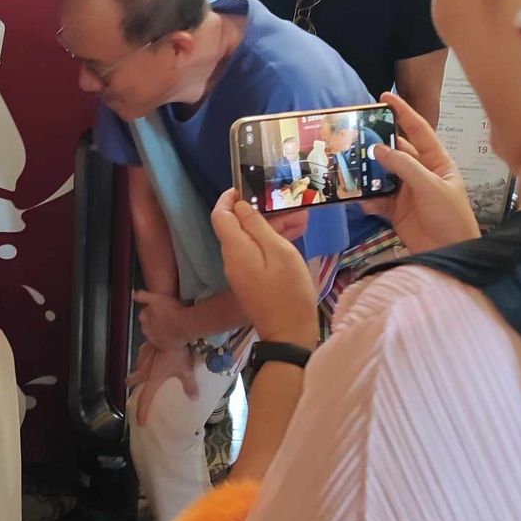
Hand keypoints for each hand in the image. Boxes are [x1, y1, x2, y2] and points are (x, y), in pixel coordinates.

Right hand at [126, 343, 197, 425]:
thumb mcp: (185, 370)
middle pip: (133, 380)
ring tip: (143, 370)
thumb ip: (189, 385)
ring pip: (137, 366)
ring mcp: (142, 357)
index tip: (140, 422)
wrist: (170, 330)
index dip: (142, 412)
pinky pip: (142, 354)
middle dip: (132, 384)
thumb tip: (194, 398)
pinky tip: (150, 354)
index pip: (144, 400)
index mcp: (152, 379)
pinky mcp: (145, 346)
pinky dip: (145, 357)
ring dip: (139, 369)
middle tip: (132, 386)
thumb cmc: (177, 353)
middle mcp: (144, 370)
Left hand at [133, 291, 191, 350]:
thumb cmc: (174, 311)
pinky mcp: (162, 346)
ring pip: (154, 334)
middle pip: (148, 325)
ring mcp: (154, 339)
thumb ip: (142, 296)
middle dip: (155, 322)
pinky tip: (172, 333)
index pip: (143, 314)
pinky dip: (165, 339)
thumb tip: (133, 295)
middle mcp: (146, 329)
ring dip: (159, 330)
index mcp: (144, 317)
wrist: (186, 324)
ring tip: (170, 325)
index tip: (159, 310)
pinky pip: (162, 343)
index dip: (152, 311)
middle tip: (166, 318)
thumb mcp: (156, 298)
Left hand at [211, 189, 317, 348]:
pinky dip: (272, 242)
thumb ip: (258, 226)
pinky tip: (295, 235)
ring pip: (250, 239)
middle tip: (289, 204)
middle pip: (237, 227)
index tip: (246, 187)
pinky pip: (257, 253)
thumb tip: (240, 206)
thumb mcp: (278, 252)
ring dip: (271, 227)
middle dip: (260, 212)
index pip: (219, 216)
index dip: (228, 199)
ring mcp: (240, 272)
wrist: (289, 334)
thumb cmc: (288, 291)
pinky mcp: (251, 281)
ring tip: (301, 218)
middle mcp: (231, 259)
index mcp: (235, 249)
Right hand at [361, 92, 480, 252]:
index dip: (402, 112)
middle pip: (395, 150)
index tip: (383, 97)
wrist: (449, 252)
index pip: (418, 130)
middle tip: (353, 133)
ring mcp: (405, 191)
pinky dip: (366, 198)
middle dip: (376, 142)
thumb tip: (377, 149)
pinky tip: (357, 198)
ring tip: (347, 164)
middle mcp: (419, 172)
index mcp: (435, 161)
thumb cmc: (450, 216)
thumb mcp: (431, 187)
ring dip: (366, 171)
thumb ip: (404, 166)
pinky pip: (375, 198)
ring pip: (381, 174)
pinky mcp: (394, 210)